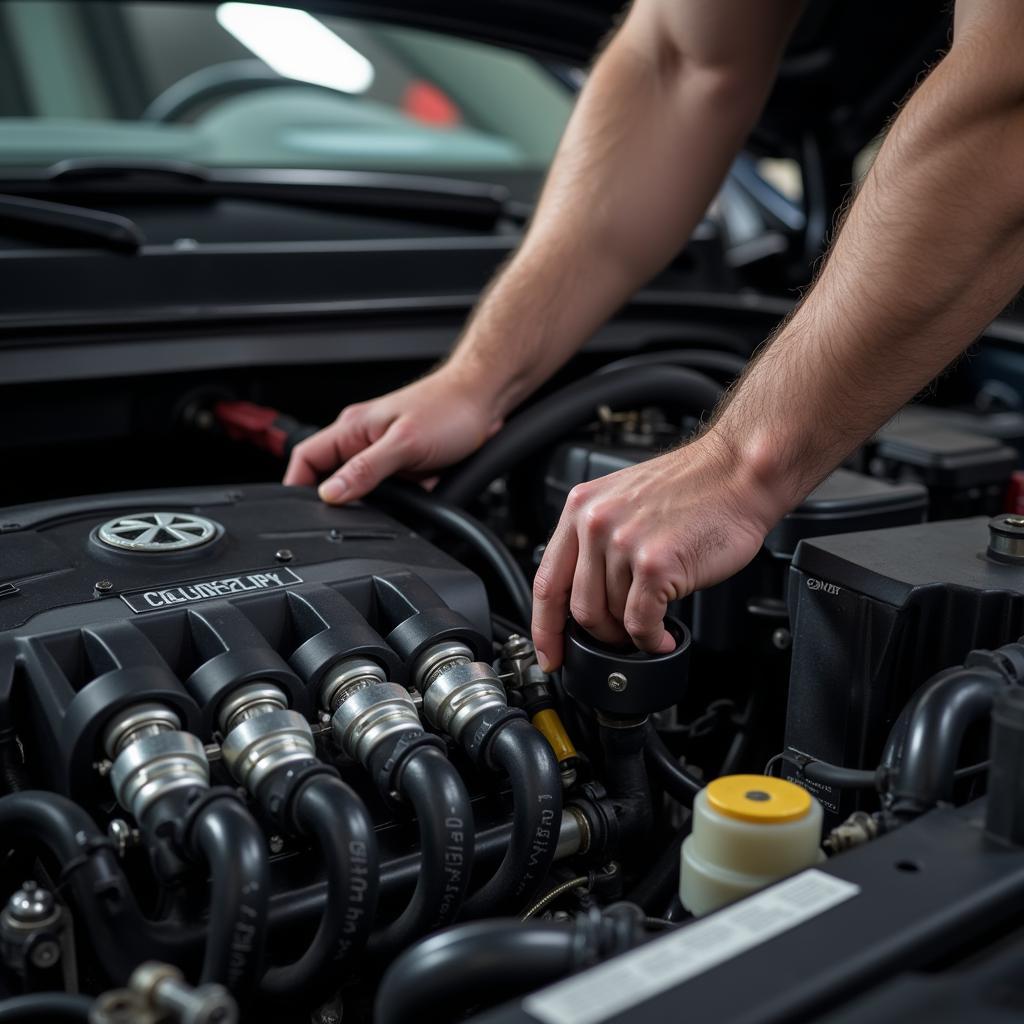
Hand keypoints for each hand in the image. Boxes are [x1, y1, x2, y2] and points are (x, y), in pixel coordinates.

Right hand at [283, 366, 501, 501]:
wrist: (486, 399)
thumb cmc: (449, 408)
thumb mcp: (403, 444)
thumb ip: (365, 470)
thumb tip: (331, 494)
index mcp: (352, 428)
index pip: (305, 458)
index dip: (296, 487)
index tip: (298, 514)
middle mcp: (364, 438)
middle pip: (330, 476)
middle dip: (334, 501)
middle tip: (341, 522)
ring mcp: (385, 451)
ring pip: (362, 486)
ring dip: (368, 502)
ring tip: (377, 514)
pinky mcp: (406, 463)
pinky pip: (391, 489)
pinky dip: (397, 502)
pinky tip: (408, 505)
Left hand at [531, 434, 782, 671]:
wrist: (738, 472)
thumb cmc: (693, 488)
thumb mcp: (623, 502)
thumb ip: (597, 541)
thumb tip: (587, 595)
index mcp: (581, 509)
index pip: (547, 581)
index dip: (545, 628)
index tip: (550, 654)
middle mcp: (595, 523)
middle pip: (579, 608)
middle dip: (602, 635)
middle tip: (622, 639)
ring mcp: (623, 543)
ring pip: (612, 617)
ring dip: (633, 634)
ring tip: (653, 627)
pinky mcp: (654, 564)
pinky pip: (641, 623)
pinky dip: (652, 640)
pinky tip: (664, 636)